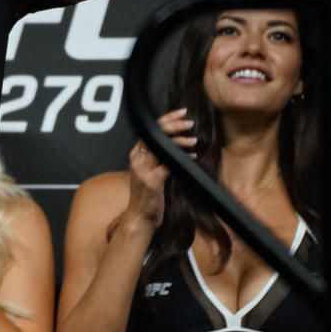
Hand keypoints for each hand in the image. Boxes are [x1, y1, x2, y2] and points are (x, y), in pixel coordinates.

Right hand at [126, 108, 194, 230]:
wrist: (140, 218)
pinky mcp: (152, 181)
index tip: (181, 113)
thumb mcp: (150, 172)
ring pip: (160, 146)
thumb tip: (176, 144)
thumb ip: (158, 158)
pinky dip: (181, 158)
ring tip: (194, 139)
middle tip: (189, 121)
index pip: (150, 129)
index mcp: (136, 154)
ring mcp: (143, 170)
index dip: (166, 118)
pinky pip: (168, 164)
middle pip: (154, 133)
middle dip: (173, 124)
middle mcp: (137, 159)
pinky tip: (192, 156)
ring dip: (179, 140)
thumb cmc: (148, 196)